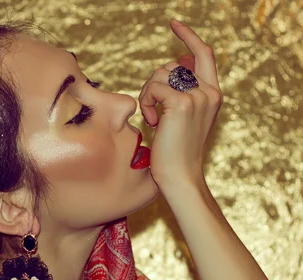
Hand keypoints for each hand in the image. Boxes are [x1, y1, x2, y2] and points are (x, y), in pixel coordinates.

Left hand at [138, 19, 222, 189]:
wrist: (180, 175)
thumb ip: (182, 92)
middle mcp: (209, 91)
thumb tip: (177, 63)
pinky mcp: (181, 103)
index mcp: (212, 93)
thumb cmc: (175, 151)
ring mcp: (197, 96)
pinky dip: (146, 104)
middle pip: (171, 66)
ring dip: (148, 95)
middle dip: (154, 84)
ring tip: (154, 118)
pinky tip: (153, 122)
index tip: (173, 24)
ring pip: (159, 75)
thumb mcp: (182, 118)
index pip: (204, 54)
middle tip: (153, 110)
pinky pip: (153, 89)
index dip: (188, 37)